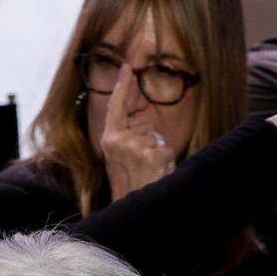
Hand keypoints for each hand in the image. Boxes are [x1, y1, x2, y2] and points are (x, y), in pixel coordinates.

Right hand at [97, 72, 176, 201]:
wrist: (131, 209)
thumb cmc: (129, 186)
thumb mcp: (120, 159)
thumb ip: (128, 140)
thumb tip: (145, 127)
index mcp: (109, 139)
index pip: (116, 107)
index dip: (122, 86)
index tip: (127, 66)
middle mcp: (118, 140)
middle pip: (146, 127)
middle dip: (151, 143)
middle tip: (142, 167)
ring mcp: (134, 147)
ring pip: (158, 139)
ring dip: (159, 155)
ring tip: (148, 172)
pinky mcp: (151, 154)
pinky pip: (167, 150)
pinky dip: (167, 162)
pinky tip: (156, 174)